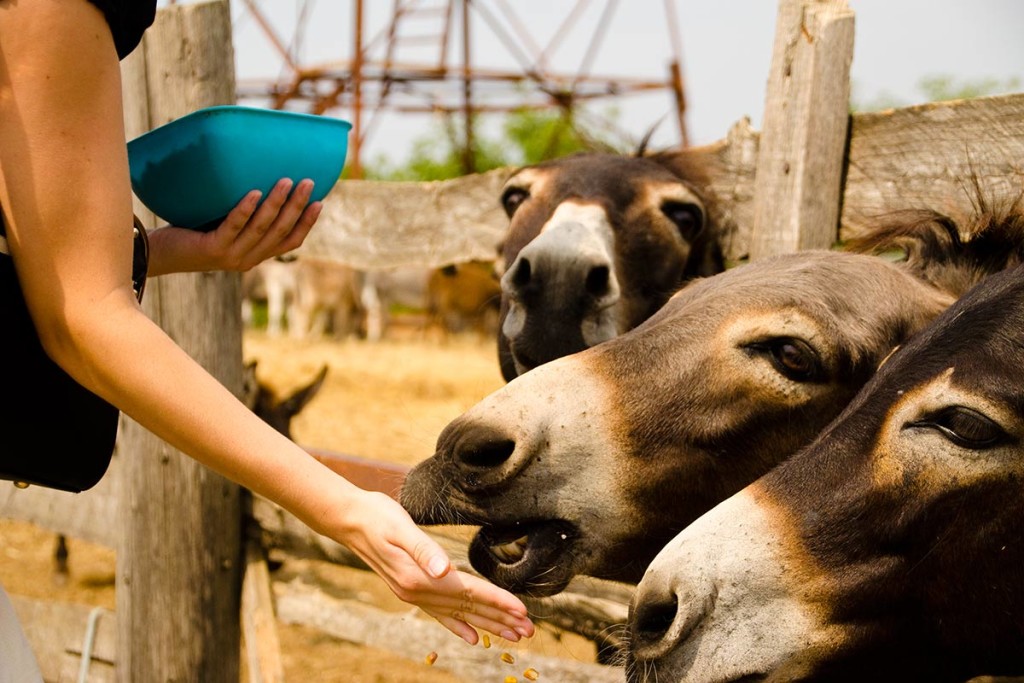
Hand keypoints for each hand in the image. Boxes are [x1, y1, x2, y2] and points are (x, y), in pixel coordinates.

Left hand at [146, 178, 322, 275]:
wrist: (158, 254)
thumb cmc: (190, 234)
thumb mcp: (223, 226)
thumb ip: (243, 216)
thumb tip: (258, 177)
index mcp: (255, 255)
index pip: (290, 242)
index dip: (307, 223)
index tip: (320, 201)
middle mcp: (248, 259)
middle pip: (280, 232)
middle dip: (297, 206)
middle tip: (308, 181)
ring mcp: (231, 255)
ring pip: (262, 228)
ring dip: (277, 203)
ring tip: (286, 180)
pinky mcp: (213, 249)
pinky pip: (234, 226)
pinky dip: (246, 209)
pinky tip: (253, 192)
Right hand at [338, 490, 535, 644]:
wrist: (349, 520)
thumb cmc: (378, 517)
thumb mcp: (402, 527)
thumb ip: (425, 550)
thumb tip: (445, 570)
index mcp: (420, 578)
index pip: (468, 592)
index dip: (497, 602)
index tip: (522, 612)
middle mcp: (417, 591)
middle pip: (468, 608)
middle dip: (500, 619)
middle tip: (529, 631)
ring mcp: (413, 593)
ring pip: (458, 614)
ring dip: (486, 624)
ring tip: (512, 635)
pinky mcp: (410, 588)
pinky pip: (440, 613)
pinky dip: (459, 625)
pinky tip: (472, 636)